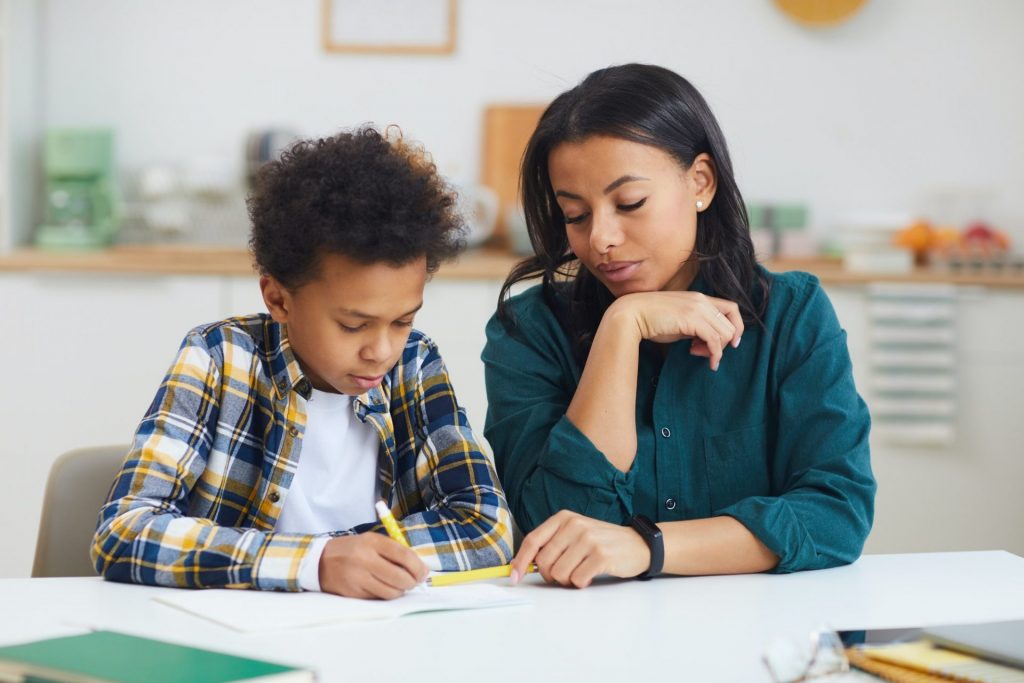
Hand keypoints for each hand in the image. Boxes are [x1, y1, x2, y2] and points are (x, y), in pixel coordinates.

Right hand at [318, 533, 427, 598]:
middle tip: (413, 581)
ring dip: (400, 591)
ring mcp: (358, 577)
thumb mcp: (372, 541)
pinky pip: (378, 598)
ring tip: (398, 585)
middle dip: (412, 582)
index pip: (404, 556)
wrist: (319, 561)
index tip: (423, 573)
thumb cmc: (352, 550)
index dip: (418, 567)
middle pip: (401, 577)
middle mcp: (365, 559)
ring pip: (391, 592)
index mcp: (372, 542)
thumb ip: (394, 551)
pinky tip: (382, 588)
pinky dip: (385, 595)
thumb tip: (420, 569)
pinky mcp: (353, 593)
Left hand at [510, 510, 650, 587]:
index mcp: (564, 518)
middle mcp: (575, 525)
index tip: (514, 576)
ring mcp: (588, 539)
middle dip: (550, 575)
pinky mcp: (601, 555)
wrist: (638, 544)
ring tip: (581, 571)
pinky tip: (592, 574)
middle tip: (565, 574)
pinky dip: (581, 583)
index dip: (520, 560)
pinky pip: (577, 580)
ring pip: (559, 573)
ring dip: (568, 580)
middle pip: (544, 562)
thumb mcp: (575, 533)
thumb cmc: (602, 542)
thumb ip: (552, 544)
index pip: (532, 540)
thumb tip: (524, 565)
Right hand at [608, 291, 742, 369]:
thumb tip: (705, 340)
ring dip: (718, 349)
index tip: (730, 343)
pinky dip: (716, 354)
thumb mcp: (678, 321)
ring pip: (726, 333)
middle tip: (707, 353)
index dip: (737, 327)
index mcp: (699, 298)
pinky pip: (715, 340)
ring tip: (700, 355)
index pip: (732, 308)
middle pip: (732, 323)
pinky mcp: (692, 320)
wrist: (631, 315)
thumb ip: (694, 326)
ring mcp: (697, 309)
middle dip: (725, 343)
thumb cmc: (650, 320)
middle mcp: (701, 300)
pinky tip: (709, 362)